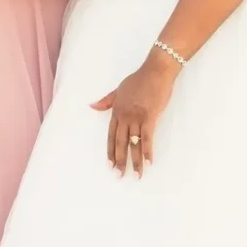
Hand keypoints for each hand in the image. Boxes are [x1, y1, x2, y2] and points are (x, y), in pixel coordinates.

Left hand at [92, 49, 178, 175]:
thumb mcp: (119, 89)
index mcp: (117, 111)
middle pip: (120, 143)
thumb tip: (91, 106)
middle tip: (119, 176)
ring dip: (135, 161)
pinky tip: (149, 162)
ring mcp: (137, 117)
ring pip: (134, 143)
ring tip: (136, 175)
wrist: (155, 71)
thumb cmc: (139, 79)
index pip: (111, 136)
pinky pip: (148, 138)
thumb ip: (106, 101)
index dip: (110, 151)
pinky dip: (148, 151)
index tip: (110, 165)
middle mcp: (125, 117)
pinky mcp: (150, 117)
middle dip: (120, 161)